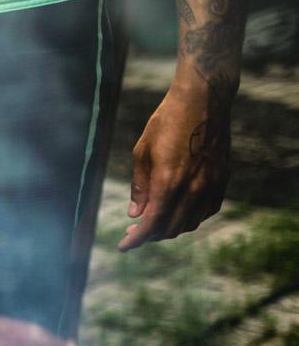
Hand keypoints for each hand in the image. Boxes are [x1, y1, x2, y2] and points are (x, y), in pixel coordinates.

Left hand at [118, 85, 231, 251]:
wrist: (204, 99)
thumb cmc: (167, 120)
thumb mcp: (142, 151)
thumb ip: (140, 187)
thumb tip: (135, 214)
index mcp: (169, 181)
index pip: (152, 223)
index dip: (136, 240)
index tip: (123, 247)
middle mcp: (194, 187)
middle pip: (171, 228)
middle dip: (149, 235)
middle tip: (133, 233)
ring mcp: (211, 184)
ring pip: (190, 222)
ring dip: (170, 228)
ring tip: (153, 223)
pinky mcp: (222, 178)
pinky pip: (207, 210)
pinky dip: (191, 218)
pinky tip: (178, 212)